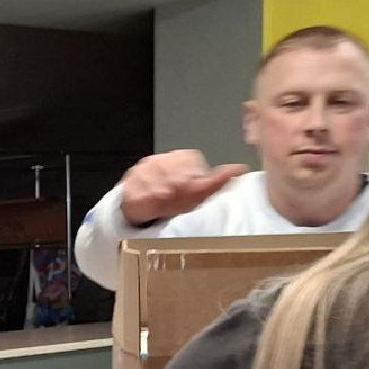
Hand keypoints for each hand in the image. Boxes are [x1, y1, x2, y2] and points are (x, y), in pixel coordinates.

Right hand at [119, 150, 246, 225]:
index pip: (186, 158)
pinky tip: (150, 199)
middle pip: (168, 163)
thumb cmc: (175, 200)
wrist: (147, 211)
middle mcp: (161, 161)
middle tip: (177, 192)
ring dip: (159, 186)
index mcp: (180, 160)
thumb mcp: (198, 192)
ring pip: (151, 173)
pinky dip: (143, 193)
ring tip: (164, 196)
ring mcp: (144, 171)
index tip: (193, 183)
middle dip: (174, 178)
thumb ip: (217, 180)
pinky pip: (135, 185)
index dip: (190, 171)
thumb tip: (240, 170)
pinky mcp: (129, 183)